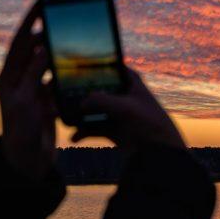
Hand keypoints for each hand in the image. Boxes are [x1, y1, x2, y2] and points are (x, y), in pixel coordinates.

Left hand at [0, 1, 57, 181]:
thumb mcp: (24, 102)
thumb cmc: (20, 134)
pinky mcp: (44, 100)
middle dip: (46, 30)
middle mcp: (18, 80)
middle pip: (33, 48)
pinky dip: (65, 71)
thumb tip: (41, 47)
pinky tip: (78, 65)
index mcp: (8, 77)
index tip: (40, 3)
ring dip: (58, 50)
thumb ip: (32, 74)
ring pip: (46, 62)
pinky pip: (56, 78)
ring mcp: (31, 89)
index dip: (29, 21)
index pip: (19, 41)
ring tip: (72, 36)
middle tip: (61, 13)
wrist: (26, 162)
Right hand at [71, 66, 185, 155]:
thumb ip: (100, 100)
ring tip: (63, 116)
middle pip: (97, 89)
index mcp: (131, 82)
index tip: (75, 64)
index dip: (94, 65)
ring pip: (93, 109)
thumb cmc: (149, 123)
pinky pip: (93, 127)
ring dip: (79, 114)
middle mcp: (123, 95)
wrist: (158, 153)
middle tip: (61, 92)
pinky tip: (74, 136)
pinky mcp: (113, 130)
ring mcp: (117, 113)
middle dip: (80, 92)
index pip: (110, 67)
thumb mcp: (124, 107)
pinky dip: (83, 132)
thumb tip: (81, 103)